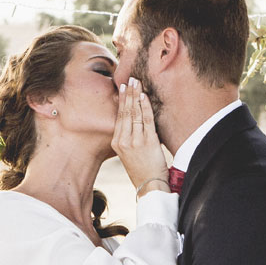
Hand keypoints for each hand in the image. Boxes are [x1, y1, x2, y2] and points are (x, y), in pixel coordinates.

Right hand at [112, 78, 168, 195]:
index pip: (119, 116)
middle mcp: (123, 140)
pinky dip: (145, 106)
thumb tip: (132, 121)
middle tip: (130, 79)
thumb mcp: (128, 154)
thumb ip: (128, 138)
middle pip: (125, 112)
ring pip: (135, 113)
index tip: (123, 87)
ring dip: (136, 96)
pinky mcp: (147, 142)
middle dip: (128, 93)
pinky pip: (146, 119)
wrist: (149, 185)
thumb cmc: (141, 170)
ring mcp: (135, 140)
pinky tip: (144, 96)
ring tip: (137, 83)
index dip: (121, 100)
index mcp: (116, 142)